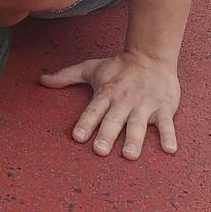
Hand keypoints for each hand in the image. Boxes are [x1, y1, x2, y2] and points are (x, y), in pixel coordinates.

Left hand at [40, 50, 180, 159]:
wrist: (151, 56)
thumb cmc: (118, 67)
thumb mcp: (91, 68)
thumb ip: (65, 76)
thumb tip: (41, 80)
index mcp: (106, 93)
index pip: (93, 110)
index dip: (85, 123)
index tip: (78, 137)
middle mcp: (124, 100)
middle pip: (114, 120)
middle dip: (107, 134)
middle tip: (99, 150)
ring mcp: (145, 105)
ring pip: (139, 124)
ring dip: (135, 139)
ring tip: (130, 155)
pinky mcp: (164, 108)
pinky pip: (166, 124)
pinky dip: (168, 136)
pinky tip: (169, 149)